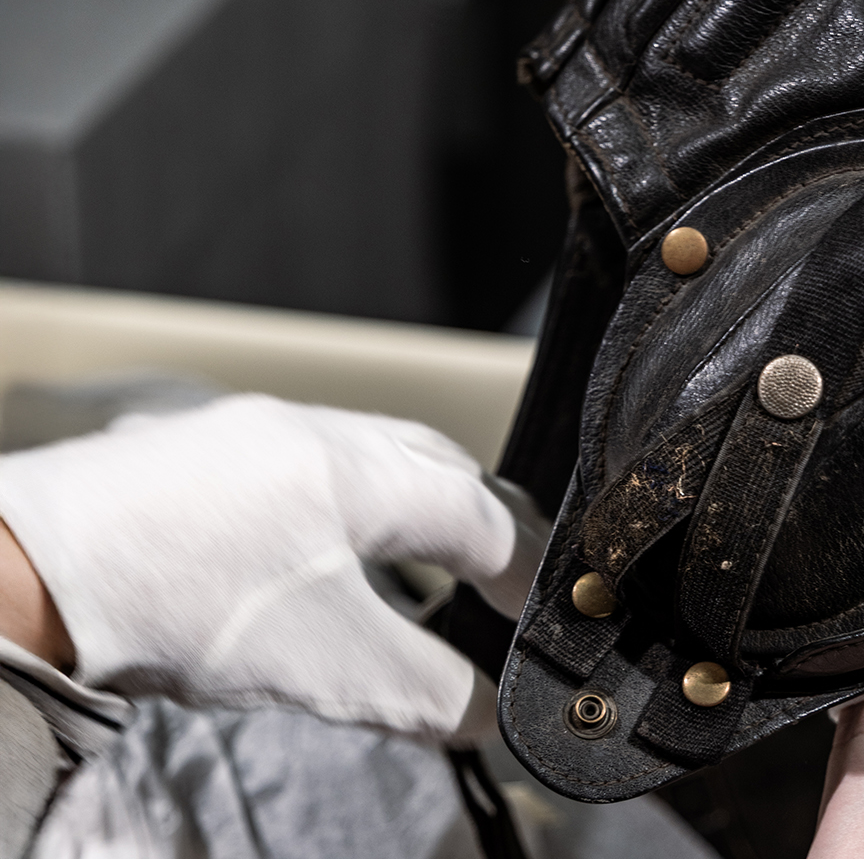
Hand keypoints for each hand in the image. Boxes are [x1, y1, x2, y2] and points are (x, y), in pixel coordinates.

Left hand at [0, 394, 545, 740]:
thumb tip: (485, 713)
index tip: (531, 614)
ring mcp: (247, 433)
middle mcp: (316, 431)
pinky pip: (297, 467)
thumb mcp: (334, 671)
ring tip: (412, 563)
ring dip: (404, 509)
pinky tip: (308, 554)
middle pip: (434, 464)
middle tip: (493, 575)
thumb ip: (430, 691)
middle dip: (477, 521)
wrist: (27, 570)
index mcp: (368, 469)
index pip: (484, 512)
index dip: (522, 568)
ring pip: (363, 458)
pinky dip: (334, 509)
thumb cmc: (180, 606)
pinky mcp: (189, 454)